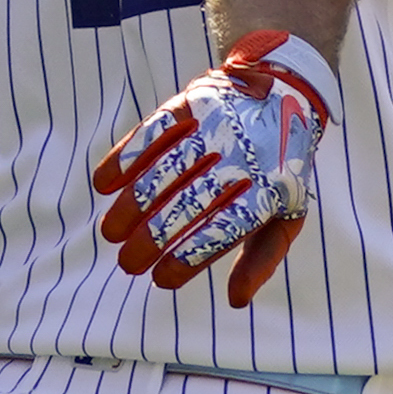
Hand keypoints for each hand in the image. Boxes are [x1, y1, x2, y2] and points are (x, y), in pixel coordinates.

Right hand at [93, 31, 336, 304]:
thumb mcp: (287, 214)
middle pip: (190, 201)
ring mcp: (218, 125)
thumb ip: (262, 258)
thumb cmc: (280, 170)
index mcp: (271, 187)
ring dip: (133, 204)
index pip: (225, 228)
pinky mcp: (195, 101)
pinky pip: (154, 130)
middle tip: (128, 264)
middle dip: (153, 238)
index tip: (160, 280)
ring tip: (111, 233)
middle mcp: (244, 154)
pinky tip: (103, 184)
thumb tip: (236, 300)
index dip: (190, 257)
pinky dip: (125, 156)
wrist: (289, 93)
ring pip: (166, 169)